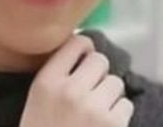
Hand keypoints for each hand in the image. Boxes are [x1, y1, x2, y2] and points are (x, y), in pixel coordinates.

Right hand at [19, 34, 133, 126]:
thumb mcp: (37, 102)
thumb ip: (58, 76)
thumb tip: (86, 49)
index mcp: (46, 83)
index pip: (76, 43)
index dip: (85, 49)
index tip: (84, 59)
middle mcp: (70, 91)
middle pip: (100, 61)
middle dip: (98, 75)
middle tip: (90, 92)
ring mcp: (93, 109)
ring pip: (115, 83)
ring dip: (109, 96)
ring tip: (95, 114)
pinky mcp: (113, 125)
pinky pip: (126, 106)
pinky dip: (119, 116)